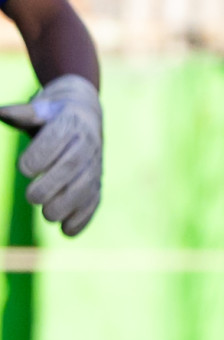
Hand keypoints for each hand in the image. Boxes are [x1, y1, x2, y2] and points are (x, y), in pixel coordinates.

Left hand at [0, 74, 101, 235]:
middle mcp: (87, 143)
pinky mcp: (97, 182)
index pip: (56, 141)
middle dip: (50, 187)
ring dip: (67, 206)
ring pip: (85, 187)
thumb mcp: (39, 110)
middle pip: (71, 168)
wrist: (86, 114)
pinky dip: (83, 218)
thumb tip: (1, 112)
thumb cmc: (52, 115)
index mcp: (71, 123)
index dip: (37, 159)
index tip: (24, 168)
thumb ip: (22, 114)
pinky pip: (95, 201)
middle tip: (32, 197)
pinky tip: (66, 229)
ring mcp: (95, 164)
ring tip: (48, 213)